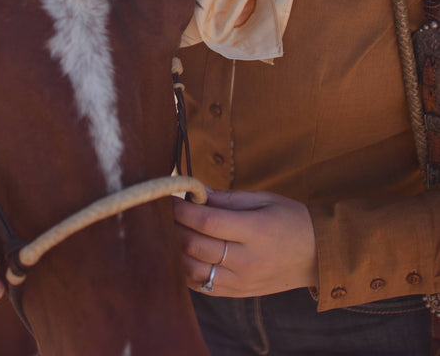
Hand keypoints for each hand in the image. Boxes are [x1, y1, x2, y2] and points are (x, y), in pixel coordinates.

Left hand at [173, 187, 317, 296]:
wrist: (317, 255)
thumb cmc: (290, 219)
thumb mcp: (264, 199)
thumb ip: (228, 198)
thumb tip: (196, 191)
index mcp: (255, 231)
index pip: (208, 221)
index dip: (183, 209)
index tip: (171, 196)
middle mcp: (247, 260)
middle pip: (196, 245)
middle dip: (175, 226)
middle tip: (168, 211)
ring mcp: (242, 281)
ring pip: (193, 270)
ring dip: (176, 249)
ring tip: (174, 231)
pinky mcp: (238, 293)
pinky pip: (202, 286)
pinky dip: (186, 270)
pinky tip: (183, 253)